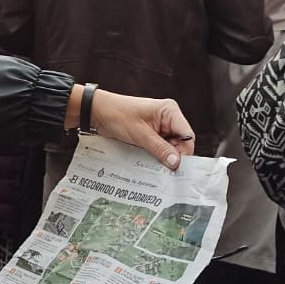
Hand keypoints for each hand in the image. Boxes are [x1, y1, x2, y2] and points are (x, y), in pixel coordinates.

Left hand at [65, 88, 196, 168]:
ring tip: (155, 168)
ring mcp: (160, 127)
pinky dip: (156, 156)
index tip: (177, 167)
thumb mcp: (140, 134)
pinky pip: (160, 148)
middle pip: (180, 143)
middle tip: (165, 172)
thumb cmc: (117, 114)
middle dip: (173, 157)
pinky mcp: (151, 134)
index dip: (184, 152)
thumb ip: (160, 149)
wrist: (97, 112)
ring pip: (170, 148)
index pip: (187, 135)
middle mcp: (168, 118)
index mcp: (170, 111)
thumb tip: (176, 163)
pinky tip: (150, 163)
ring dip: (164, 158)